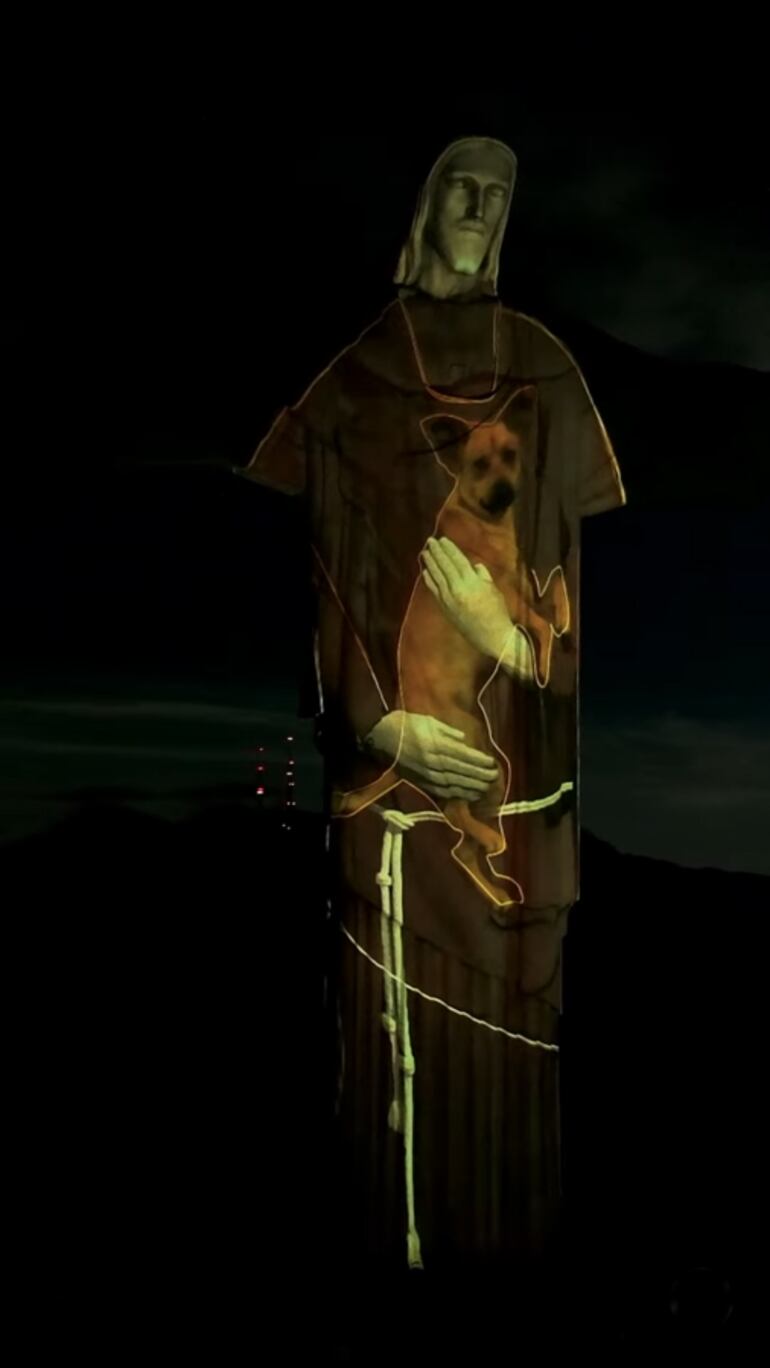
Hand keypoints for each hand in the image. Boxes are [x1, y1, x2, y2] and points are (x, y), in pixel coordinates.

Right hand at [364, 710, 498, 801]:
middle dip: (479, 775)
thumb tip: (463, 739)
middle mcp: (432, 761)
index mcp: (434, 744)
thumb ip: (448, 731)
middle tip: (494, 776)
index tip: (492, 762)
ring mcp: (426, 774)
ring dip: (472, 787)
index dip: (478, 761)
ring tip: (486, 787)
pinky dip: (458, 793)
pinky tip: (470, 794)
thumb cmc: (407, 724)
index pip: (462, 755)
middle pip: (460, 771)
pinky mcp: (421, 782)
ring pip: (453, 783)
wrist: (382, 738)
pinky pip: (442, 790)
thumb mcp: (429, 721)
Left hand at [422, 536, 534, 681]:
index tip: (442, 539)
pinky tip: (425, 572)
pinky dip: (429, 580)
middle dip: (437, 552)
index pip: (457, 560)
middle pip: (444, 566)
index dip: (449, 549)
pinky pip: (434, 591)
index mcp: (472, 581)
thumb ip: (483, 576)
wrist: (492, 636)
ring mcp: (448, 599)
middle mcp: (457, 588)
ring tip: (425, 552)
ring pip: (436, 577)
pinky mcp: (445, 608)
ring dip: (430, 563)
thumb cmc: (497, 612)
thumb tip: (474, 565)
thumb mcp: (493, 590)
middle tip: (429, 541)